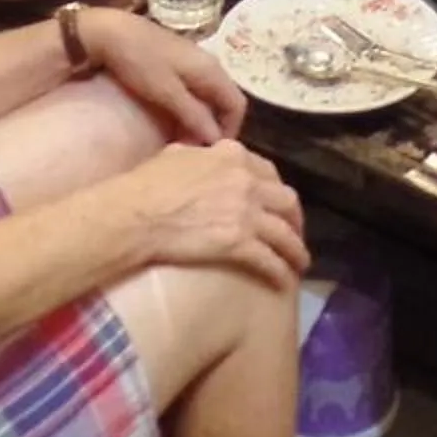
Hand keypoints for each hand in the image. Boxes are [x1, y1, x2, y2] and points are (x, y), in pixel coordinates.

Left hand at [79, 9, 248, 143]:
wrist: (109, 32)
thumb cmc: (139, 62)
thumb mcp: (166, 92)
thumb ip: (194, 115)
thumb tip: (217, 140)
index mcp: (212, 69)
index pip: (237, 105)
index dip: (229, 131)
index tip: (210, 153)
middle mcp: (208, 63)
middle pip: (223, 101)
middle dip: (213, 128)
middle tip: (193, 150)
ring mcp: (191, 62)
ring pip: (207, 97)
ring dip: (199, 120)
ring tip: (181, 140)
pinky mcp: (175, 63)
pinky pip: (193, 91)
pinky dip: (188, 109)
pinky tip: (170, 121)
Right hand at [119, 142, 308, 288]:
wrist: (137, 214)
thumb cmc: (147, 184)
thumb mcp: (176, 155)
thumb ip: (198, 154)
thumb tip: (200, 156)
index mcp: (232, 155)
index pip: (267, 171)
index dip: (275, 189)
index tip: (275, 202)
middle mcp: (247, 181)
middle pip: (286, 200)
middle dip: (294, 218)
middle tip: (293, 232)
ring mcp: (246, 212)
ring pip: (285, 233)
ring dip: (295, 249)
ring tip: (299, 262)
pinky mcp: (240, 242)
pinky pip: (270, 259)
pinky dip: (280, 272)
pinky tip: (283, 282)